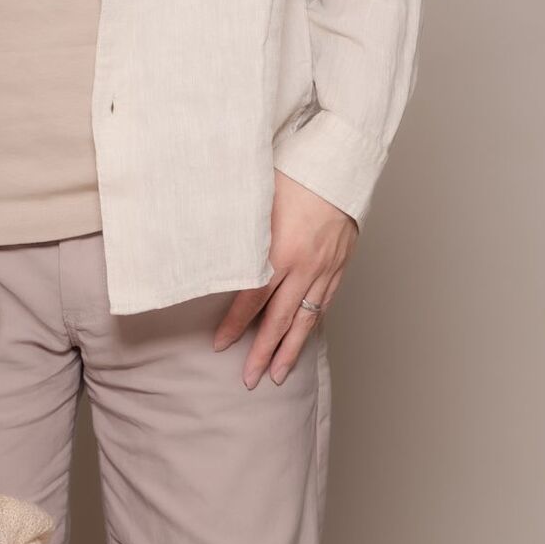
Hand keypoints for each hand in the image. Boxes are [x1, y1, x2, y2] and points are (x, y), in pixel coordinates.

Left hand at [211, 172, 358, 387]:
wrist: (340, 164)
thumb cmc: (295, 173)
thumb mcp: (257, 198)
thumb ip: (235, 228)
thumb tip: (204, 243)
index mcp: (280, 251)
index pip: (252, 299)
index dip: (235, 324)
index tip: (220, 345)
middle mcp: (304, 266)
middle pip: (279, 319)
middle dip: (262, 352)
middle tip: (249, 379)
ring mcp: (325, 269)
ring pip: (305, 318)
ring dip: (290, 350)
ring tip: (278, 374)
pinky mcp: (340, 265)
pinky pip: (324, 303)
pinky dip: (312, 324)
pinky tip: (302, 338)